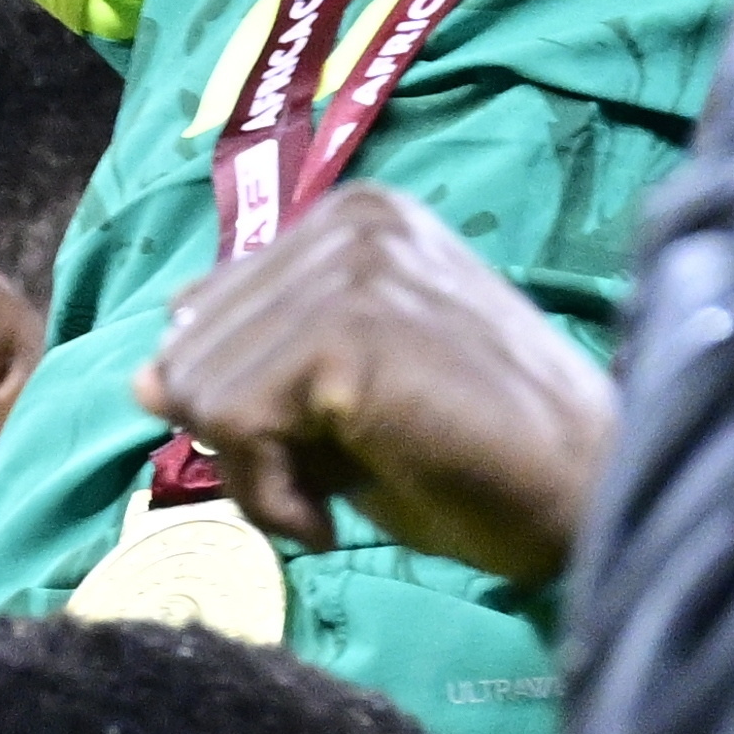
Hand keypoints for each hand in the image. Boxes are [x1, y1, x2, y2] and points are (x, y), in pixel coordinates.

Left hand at [137, 182, 618, 582]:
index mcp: (355, 218)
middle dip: (241, 444)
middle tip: (329, 485)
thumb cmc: (477, 459)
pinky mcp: (351, 328)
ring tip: (339, 496)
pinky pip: (231, 420)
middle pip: (189, 350)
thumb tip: (143, 375)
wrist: (590, 496)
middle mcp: (353, 219)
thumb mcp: (340, 404)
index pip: (203, 314)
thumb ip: (251, 373)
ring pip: (199, 386)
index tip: (321, 451)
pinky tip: (332, 515)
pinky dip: (268, 494)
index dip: (240, 408)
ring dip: (256, 476)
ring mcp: (354, 265)